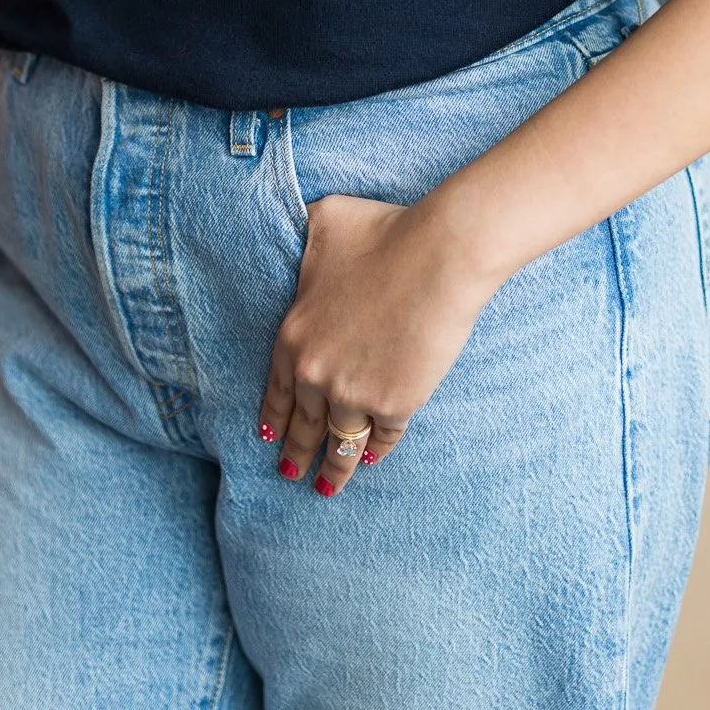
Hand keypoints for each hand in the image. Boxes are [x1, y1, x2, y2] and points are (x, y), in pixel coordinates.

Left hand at [259, 193, 491, 496]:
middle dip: (296, 452)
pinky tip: (370, 460)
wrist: (441, 254)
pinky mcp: (396, 404)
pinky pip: (382, 436)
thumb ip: (301, 240)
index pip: (275, 391)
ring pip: (339, 442)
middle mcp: (315, 373)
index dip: (273, 417)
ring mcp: (355, 393)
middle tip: (289, 473)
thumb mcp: (323, 222)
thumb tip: (293, 235)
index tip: (268, 438)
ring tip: (325, 487)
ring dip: (332, 468)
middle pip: (304, 424)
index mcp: (292, 335)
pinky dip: (376, 451)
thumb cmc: (384, 230)